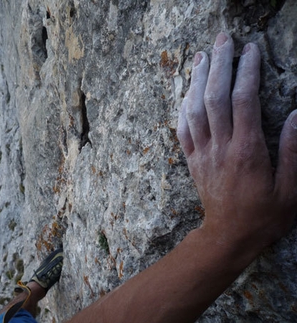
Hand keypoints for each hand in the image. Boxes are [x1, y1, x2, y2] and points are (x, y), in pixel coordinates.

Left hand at [177, 32, 296, 255]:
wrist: (227, 237)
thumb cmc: (263, 216)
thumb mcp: (290, 190)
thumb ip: (293, 151)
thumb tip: (296, 114)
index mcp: (247, 151)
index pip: (244, 100)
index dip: (247, 71)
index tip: (251, 49)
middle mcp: (220, 147)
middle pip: (215, 97)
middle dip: (219, 65)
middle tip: (222, 39)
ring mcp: (201, 153)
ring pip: (194, 109)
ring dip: (197, 80)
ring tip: (202, 56)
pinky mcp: (191, 161)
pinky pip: (181, 129)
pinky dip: (182, 107)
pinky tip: (185, 92)